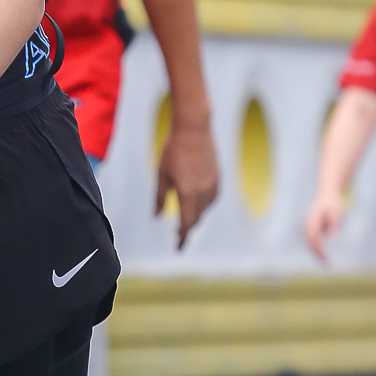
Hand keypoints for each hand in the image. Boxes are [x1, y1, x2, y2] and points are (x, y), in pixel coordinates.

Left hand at [156, 115, 219, 248]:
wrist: (194, 129)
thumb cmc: (173, 151)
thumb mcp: (161, 175)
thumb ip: (159, 198)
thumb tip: (157, 216)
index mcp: (187, 193)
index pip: (186, 224)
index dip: (182, 237)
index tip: (178, 246)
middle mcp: (203, 192)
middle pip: (196, 219)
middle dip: (187, 227)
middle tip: (177, 233)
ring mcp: (213, 185)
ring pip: (205, 210)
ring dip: (195, 215)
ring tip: (185, 215)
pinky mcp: (219, 179)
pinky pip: (211, 199)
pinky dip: (203, 204)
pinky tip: (195, 201)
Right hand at [303, 190, 345, 261]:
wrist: (328, 194)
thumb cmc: (334, 204)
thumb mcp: (337, 213)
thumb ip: (334, 225)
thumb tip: (333, 239)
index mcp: (314, 219)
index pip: (314, 237)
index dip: (319, 249)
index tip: (326, 258)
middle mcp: (308, 222)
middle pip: (309, 241)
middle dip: (316, 253)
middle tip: (326, 265)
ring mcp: (307, 225)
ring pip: (308, 241)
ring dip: (315, 252)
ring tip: (325, 262)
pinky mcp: (309, 227)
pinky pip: (310, 239)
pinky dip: (314, 247)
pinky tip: (322, 254)